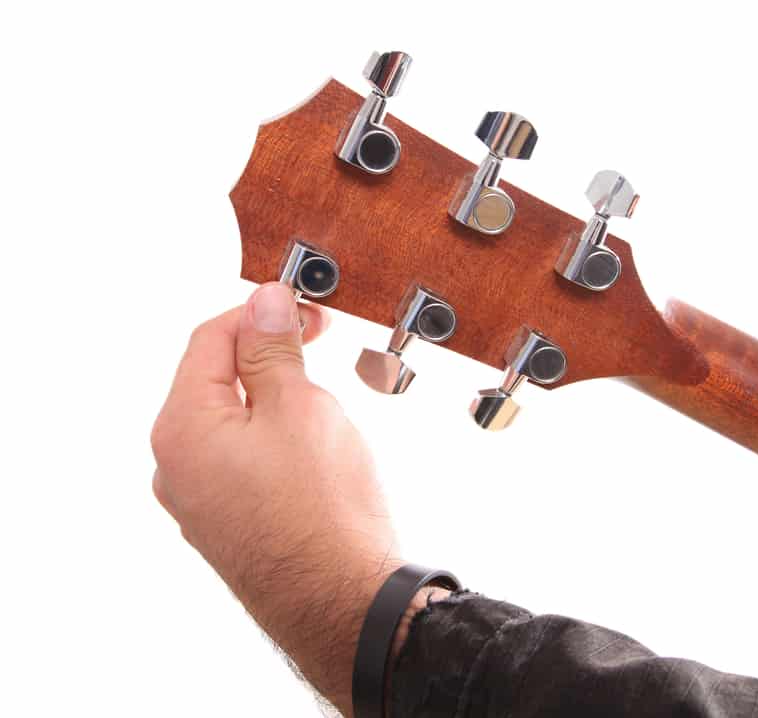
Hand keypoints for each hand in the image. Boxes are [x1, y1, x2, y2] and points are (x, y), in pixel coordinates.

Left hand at [151, 282, 401, 714]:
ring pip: (232, 423)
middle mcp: (178, 467)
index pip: (210, 341)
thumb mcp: (301, 407)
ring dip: (273, 398)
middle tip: (316, 342)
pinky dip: (272, 439)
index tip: (298, 305)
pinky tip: (311, 450)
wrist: (342, 601)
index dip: (258, 313)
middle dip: (266, 355)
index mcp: (183, 429)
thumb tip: (265, 303)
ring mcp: (200, 502)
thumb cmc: (323, 512)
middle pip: (216, 381)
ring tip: (321, 403)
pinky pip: (242, 462)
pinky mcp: (228, 526)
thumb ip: (274, 349)